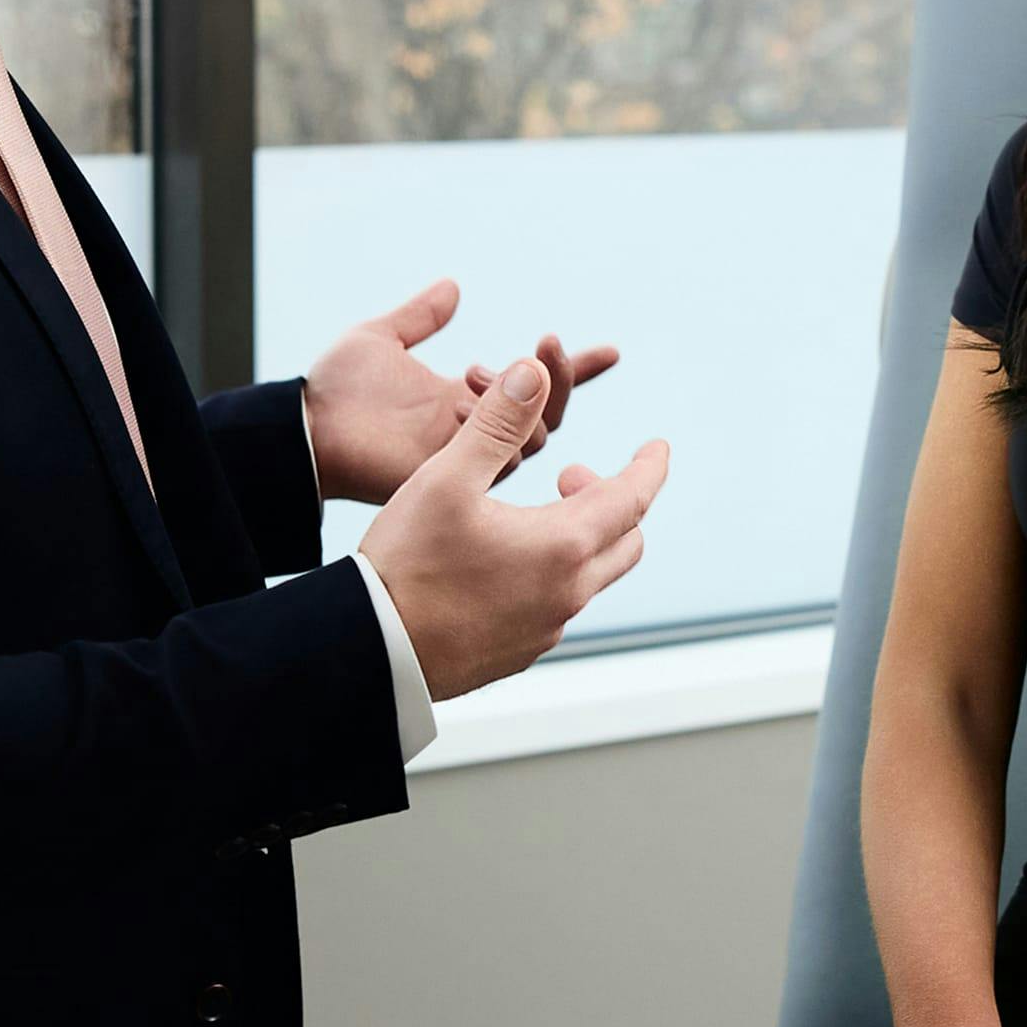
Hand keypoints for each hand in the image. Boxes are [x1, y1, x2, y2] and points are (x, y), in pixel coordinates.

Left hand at [303, 278, 617, 505]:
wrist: (307, 426)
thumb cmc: (337, 389)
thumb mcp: (382, 338)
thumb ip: (420, 316)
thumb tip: (453, 286)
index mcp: (467, 399)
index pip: (536, 386)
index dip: (576, 370)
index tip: (613, 351)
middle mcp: (477, 430)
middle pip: (548, 411)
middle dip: (559, 376)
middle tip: (546, 342)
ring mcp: (469, 455)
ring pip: (535, 435)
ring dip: (524, 396)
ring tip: (477, 369)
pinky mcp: (457, 476)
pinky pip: (503, 455)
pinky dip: (501, 424)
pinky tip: (470, 396)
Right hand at [356, 356, 668, 700]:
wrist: (369, 648)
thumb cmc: (406, 561)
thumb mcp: (447, 477)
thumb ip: (497, 423)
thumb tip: (535, 373)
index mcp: (563, 545)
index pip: (633, 497)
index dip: (649, 466)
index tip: (657, 447)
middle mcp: (567, 593)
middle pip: (626, 541)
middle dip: (612, 499)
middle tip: (569, 475)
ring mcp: (545, 629)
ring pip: (592, 577)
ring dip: (581, 536)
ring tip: (533, 514)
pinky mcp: (519, 653)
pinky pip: (558, 606)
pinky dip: (554, 572)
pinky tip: (506, 561)